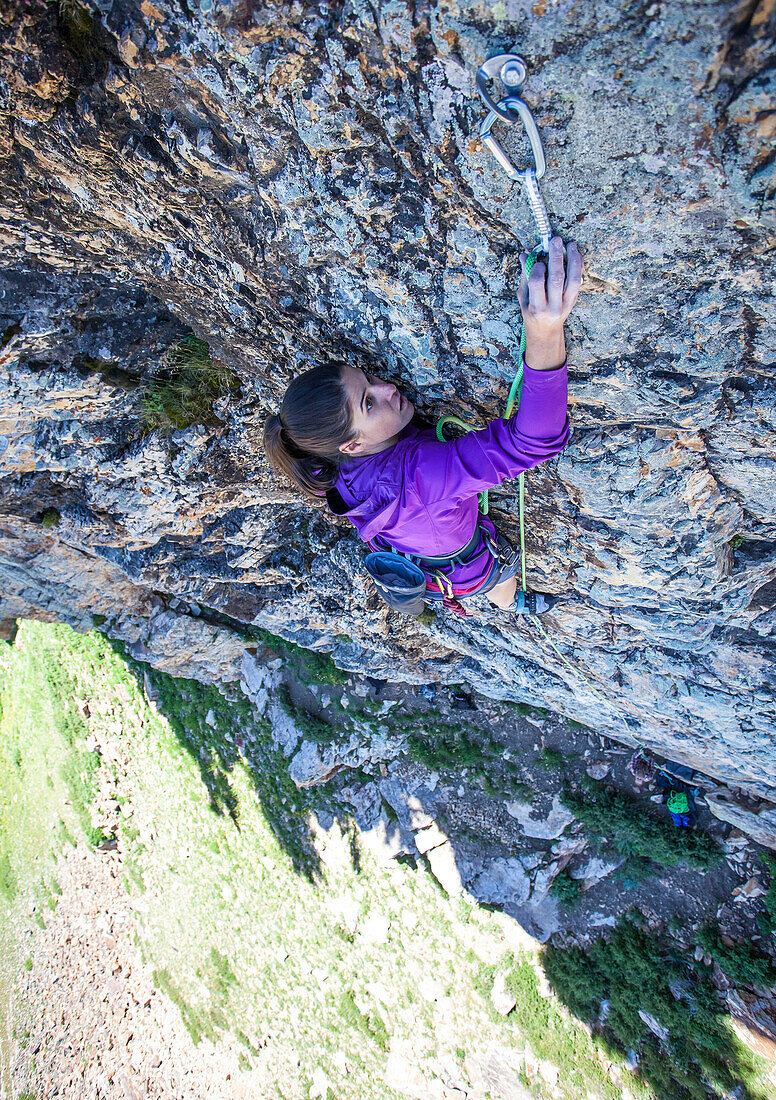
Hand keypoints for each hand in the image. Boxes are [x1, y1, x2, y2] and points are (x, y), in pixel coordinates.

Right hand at [518, 237, 582, 370]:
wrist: (546, 331)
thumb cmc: (532, 313)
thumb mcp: (523, 298)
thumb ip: (525, 276)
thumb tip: (524, 255)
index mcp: (537, 307)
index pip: (537, 283)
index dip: (537, 268)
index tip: (537, 261)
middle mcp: (553, 307)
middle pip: (556, 278)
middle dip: (556, 257)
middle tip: (555, 240)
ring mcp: (566, 304)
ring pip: (572, 279)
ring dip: (572, 259)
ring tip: (570, 244)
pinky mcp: (574, 300)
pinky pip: (578, 280)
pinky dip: (577, 266)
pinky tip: (575, 254)